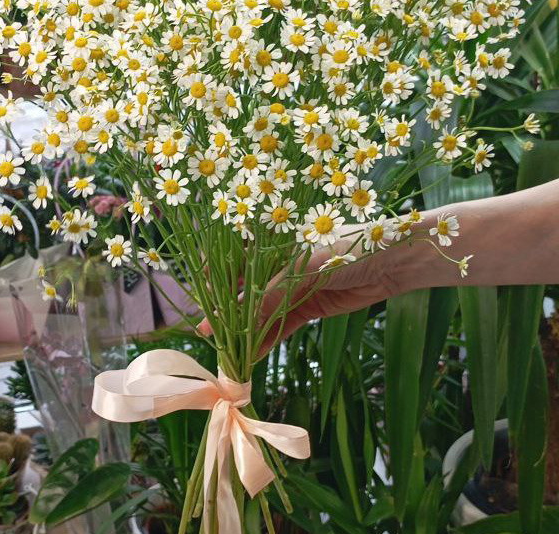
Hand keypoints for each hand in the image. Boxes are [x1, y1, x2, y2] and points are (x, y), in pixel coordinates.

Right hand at [198, 234, 405, 357]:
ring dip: (247, 330)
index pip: (236, 255)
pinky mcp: (309, 306)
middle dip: (228, 309)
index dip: (217, 274)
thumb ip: (270, 295)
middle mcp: (279, 263)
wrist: (394, 260)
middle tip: (208, 332)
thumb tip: (237, 320)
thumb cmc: (346, 246)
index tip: (201, 293)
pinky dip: (269, 339)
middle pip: (247, 288)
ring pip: (263, 310)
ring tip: (228, 351)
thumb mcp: (303, 268)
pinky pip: (283, 324)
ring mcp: (294, 287)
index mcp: (274, 240)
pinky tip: (253, 354)